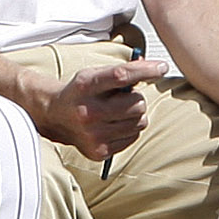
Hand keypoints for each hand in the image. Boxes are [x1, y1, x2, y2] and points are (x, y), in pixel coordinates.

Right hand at [34, 56, 165, 159]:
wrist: (56, 117)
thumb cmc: (80, 92)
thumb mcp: (94, 74)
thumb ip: (122, 70)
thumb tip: (155, 67)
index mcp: (85, 86)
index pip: (121, 75)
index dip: (145, 70)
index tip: (162, 67)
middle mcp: (88, 112)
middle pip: (136, 103)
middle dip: (137, 98)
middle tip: (125, 98)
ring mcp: (94, 135)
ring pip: (140, 122)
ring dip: (135, 115)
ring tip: (118, 112)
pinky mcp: (100, 151)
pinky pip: (134, 137)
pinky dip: (130, 129)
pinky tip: (114, 124)